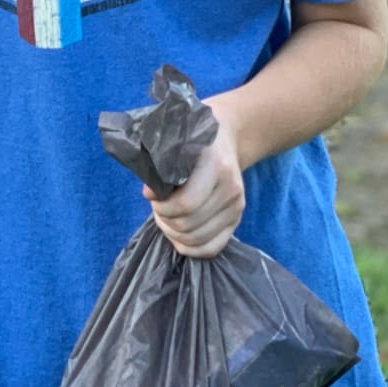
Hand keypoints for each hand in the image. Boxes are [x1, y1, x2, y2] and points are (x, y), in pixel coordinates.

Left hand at [147, 112, 244, 258]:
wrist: (225, 138)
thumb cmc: (193, 140)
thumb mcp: (176, 144)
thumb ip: (160, 168)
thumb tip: (150, 194)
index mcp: (217, 166)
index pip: (186, 204)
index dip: (163, 208)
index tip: (153, 197)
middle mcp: (232, 189)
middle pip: (188, 225)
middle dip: (165, 220)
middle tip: (158, 207)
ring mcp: (237, 207)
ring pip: (196, 240)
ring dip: (173, 234)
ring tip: (167, 218)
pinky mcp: (237, 220)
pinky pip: (211, 248)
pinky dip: (189, 248)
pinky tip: (178, 234)